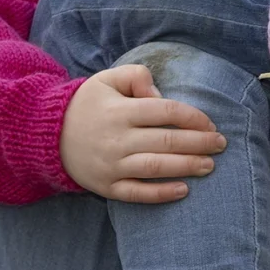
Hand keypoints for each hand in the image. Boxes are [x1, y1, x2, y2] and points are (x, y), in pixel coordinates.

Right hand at [60, 64, 226, 202]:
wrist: (48, 135)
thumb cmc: (87, 103)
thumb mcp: (107, 78)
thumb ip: (136, 76)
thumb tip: (161, 95)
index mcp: (121, 110)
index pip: (165, 111)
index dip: (192, 117)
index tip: (210, 123)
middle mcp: (117, 139)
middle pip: (166, 141)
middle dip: (199, 143)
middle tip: (221, 144)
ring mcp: (111, 165)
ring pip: (155, 167)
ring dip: (187, 167)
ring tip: (210, 165)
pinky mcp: (106, 186)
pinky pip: (137, 193)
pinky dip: (161, 193)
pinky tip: (183, 190)